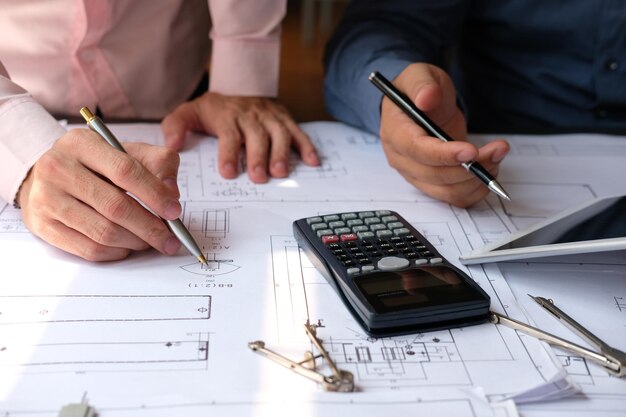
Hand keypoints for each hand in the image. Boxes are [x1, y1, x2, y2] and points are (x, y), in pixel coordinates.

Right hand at [17, 128, 182, 260]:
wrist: (49, 176)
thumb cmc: (95, 165)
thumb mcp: (126, 152)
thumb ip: (157, 163)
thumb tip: (171, 193)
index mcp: (81, 143)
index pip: (125, 170)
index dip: (154, 194)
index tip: (174, 211)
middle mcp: (58, 168)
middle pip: (115, 206)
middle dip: (150, 227)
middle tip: (170, 238)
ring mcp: (46, 199)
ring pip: (103, 232)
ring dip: (136, 242)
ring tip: (151, 241)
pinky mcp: (43, 226)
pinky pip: (88, 249)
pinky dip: (116, 252)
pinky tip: (128, 247)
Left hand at [161, 92, 319, 182]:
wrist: (240, 82)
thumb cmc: (215, 107)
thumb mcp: (189, 111)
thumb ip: (176, 127)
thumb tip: (172, 145)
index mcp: (227, 116)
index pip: (228, 134)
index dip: (228, 154)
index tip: (227, 172)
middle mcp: (250, 116)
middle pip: (256, 136)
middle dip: (258, 157)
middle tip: (258, 177)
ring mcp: (270, 117)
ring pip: (278, 134)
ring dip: (281, 153)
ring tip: (281, 172)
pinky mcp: (284, 119)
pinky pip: (297, 132)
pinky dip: (307, 146)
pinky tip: (313, 162)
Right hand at [379, 63, 509, 206]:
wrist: (422, 104)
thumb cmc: (419, 90)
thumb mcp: (420, 75)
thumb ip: (422, 84)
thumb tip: (426, 98)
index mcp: (395, 132)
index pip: (417, 151)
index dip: (444, 154)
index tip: (471, 150)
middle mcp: (402, 159)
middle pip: (435, 175)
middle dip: (470, 166)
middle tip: (498, 149)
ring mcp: (416, 174)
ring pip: (447, 190)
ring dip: (476, 179)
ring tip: (496, 157)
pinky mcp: (431, 183)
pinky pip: (453, 197)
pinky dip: (475, 190)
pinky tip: (488, 171)